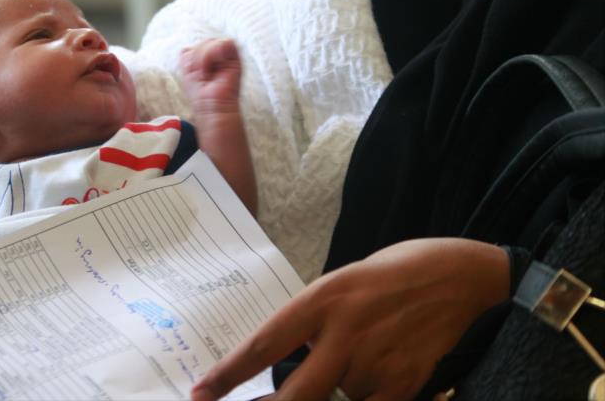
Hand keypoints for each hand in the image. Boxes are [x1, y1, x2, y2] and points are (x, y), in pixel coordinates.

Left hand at [180, 38, 242, 116]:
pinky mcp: (236, 59)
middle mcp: (217, 55)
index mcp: (205, 57)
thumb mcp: (187, 69)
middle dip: (197, 57)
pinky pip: (225, 43)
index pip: (194, 45)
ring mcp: (227, 56)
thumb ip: (190, 52)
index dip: (191, 57)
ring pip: (212, 41)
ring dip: (204, 58)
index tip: (194, 73)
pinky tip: (215, 69)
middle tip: (201, 75)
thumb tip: (205, 44)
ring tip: (207, 73)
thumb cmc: (200, 93)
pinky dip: (214, 55)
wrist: (212, 106)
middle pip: (204, 41)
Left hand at [191, 238, 509, 400]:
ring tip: (366, 353)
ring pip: (335, 400)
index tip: (201, 392)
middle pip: (294, 394)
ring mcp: (375, 361)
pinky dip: (362, 398)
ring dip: (336, 392)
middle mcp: (343, 331)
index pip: (264, 344)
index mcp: (321, 298)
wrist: (461, 275)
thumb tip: (287, 360)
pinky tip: (375, 373)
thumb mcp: (343, 283)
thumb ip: (314, 322)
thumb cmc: (395, 274)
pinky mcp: (404, 383)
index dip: (228, 373)